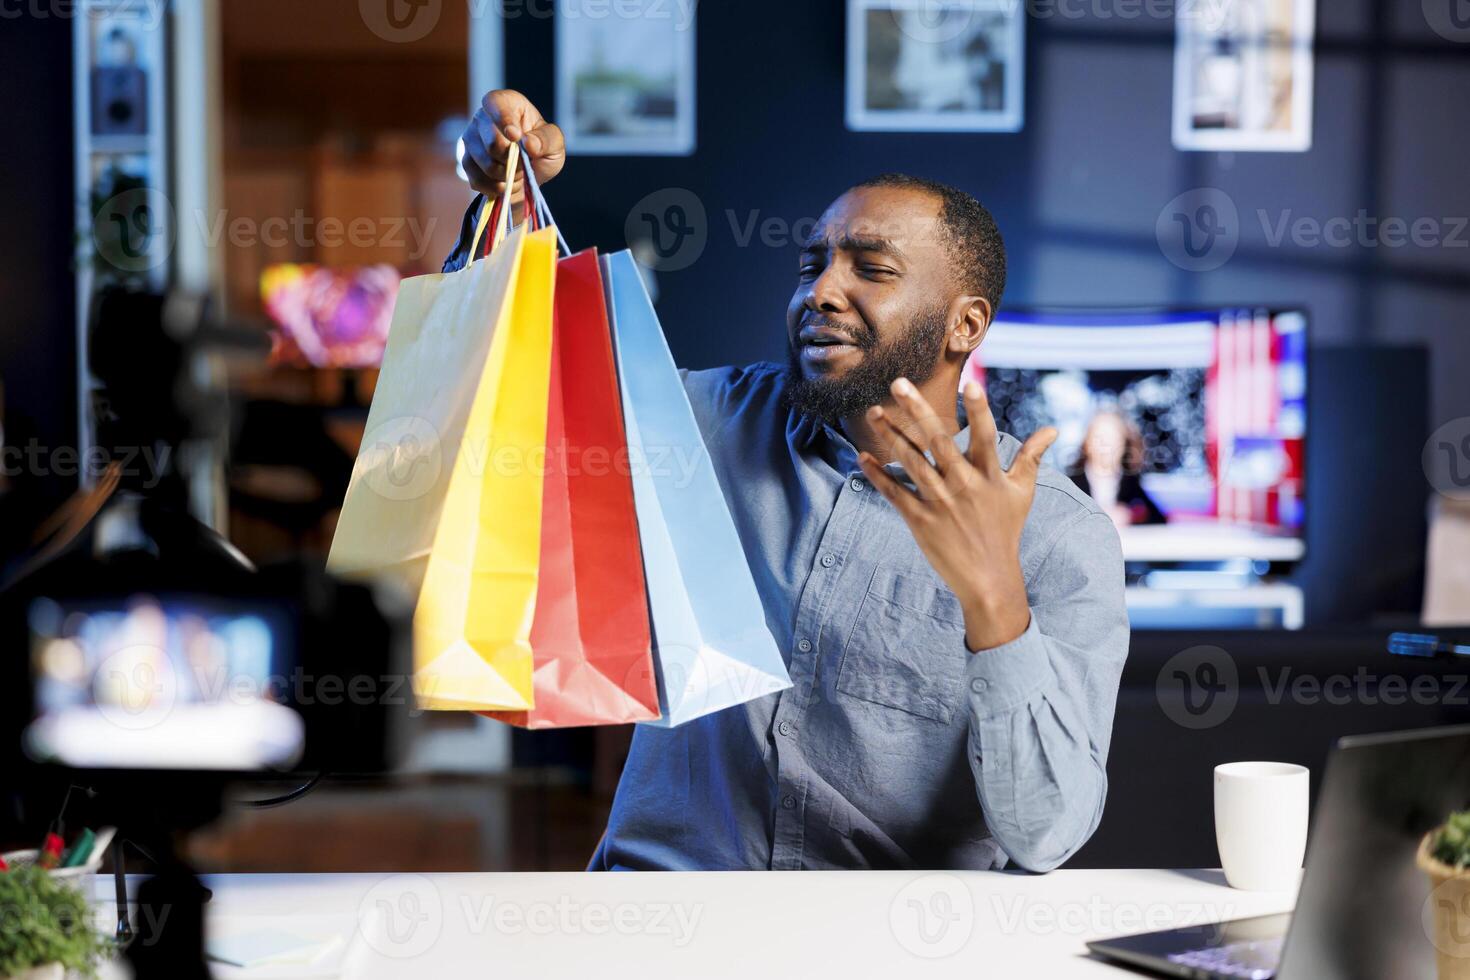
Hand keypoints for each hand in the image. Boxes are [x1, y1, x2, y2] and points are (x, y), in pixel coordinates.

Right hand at [459, 89, 565, 201]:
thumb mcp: (555, 142)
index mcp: (504, 103)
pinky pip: (478, 180)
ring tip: (518, 172)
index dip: (504, 120)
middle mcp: (482, 118)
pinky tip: (506, 182)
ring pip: (486, 164)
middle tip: (525, 163)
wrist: (530, 172)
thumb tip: (529, 142)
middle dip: (513, 160)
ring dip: (508, 176)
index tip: (515, 136)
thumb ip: (546, 139)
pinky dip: (497, 188)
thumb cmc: (541, 149)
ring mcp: (471, 140)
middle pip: (492, 142)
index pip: (495, 104)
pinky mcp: (466, 162)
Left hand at [856, 378, 1056, 651]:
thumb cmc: (1005, 530)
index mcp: (990, 476)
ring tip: (873, 412)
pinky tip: (863, 457)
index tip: (970, 384)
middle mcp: (964, 485)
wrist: (988, 579)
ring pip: (911, 462)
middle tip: (898, 383)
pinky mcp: (920, 521)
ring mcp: (940, 503)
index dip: (979, 411)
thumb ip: (1031, 457)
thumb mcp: (1022, 493)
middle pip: (938, 441)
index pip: (986, 436)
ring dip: (891, 435)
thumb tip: (1052, 430)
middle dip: (918, 411)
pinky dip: (878, 475)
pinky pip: (895, 493)